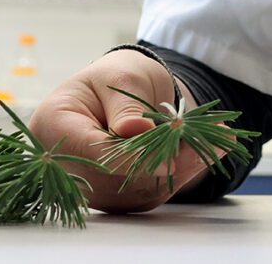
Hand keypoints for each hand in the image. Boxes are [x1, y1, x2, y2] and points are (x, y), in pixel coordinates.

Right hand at [28, 49, 214, 212]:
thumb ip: (126, 107)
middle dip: (169, 160)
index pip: (94, 151)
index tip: (172, 155)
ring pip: (138, 189)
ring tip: (219, 139)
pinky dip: (181, 172)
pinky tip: (205, 150)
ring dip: (183, 168)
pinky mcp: (116, 196)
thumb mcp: (122, 77)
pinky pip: (150, 192)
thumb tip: (133, 132)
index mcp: (52, 126)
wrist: (123, 91)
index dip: (135, 155)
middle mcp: (66, 164)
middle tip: (215, 139)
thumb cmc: (116, 76)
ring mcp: (90, 184)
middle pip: (118, 176)